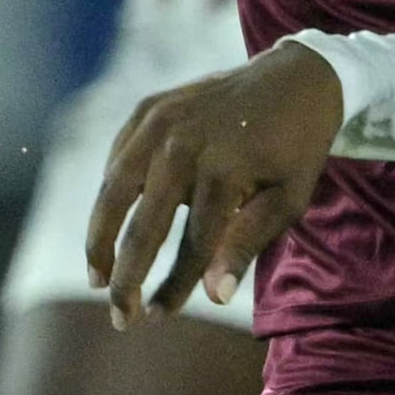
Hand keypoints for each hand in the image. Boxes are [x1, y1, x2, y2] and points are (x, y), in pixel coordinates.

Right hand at [89, 40, 343, 321]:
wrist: (296, 76)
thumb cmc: (296, 148)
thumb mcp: (289, 199)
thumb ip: (248, 243)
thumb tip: (216, 297)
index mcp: (224, 170)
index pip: (192, 245)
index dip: (174, 286)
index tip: (160, 317)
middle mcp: (184, 145)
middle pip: (143, 226)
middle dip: (127, 278)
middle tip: (121, 318)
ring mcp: (160, 122)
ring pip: (113, 191)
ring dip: (99, 239)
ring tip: (97, 278)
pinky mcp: (149, 108)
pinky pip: (118, 158)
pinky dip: (109, 194)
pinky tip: (110, 226)